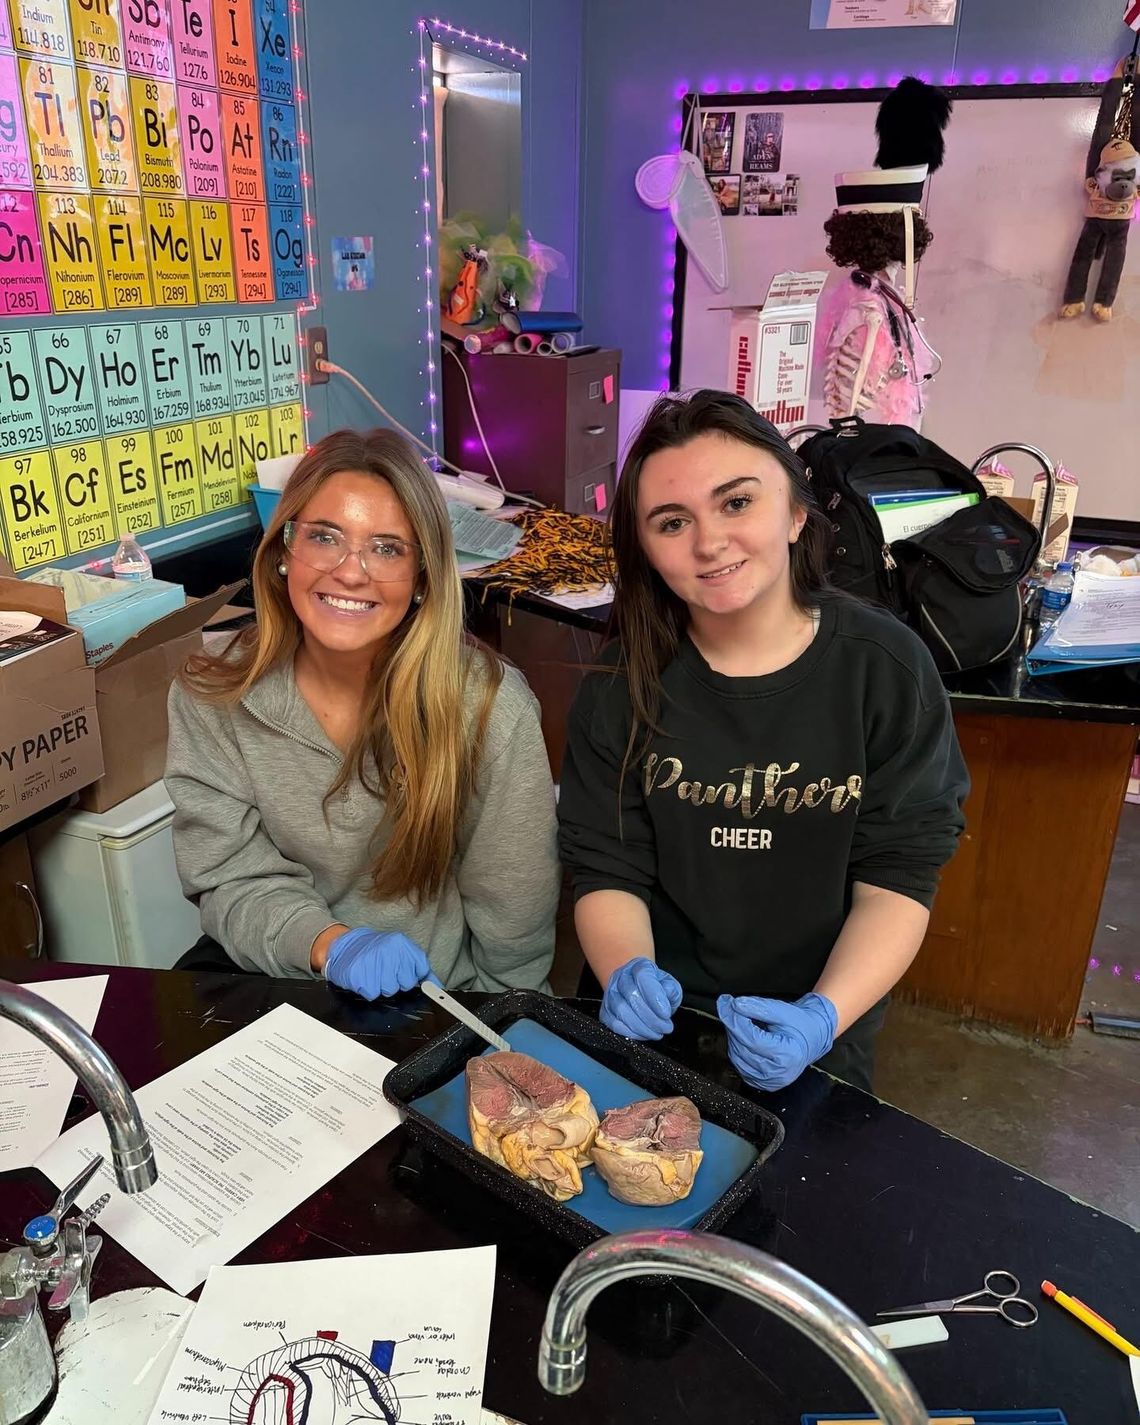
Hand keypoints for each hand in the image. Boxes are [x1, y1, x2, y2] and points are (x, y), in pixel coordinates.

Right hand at [323, 927, 440, 999]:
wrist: (344, 946)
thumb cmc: (375, 950)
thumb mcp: (400, 951)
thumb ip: (420, 968)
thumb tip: (438, 986)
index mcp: (402, 944)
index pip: (421, 970)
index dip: (413, 977)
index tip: (405, 976)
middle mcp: (390, 952)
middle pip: (406, 984)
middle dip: (397, 982)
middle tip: (385, 972)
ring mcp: (374, 962)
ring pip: (390, 990)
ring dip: (381, 987)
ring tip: (374, 974)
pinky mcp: (360, 975)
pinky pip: (372, 994)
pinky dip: (368, 990)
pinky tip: (365, 978)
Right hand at [601, 957, 682, 1040]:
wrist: (638, 989)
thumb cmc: (655, 988)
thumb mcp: (669, 984)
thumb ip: (671, 990)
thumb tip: (666, 998)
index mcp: (639, 966)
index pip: (643, 976)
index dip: (655, 997)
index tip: (666, 1013)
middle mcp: (621, 977)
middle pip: (632, 995)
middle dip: (652, 1017)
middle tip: (666, 1027)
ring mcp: (610, 994)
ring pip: (621, 1011)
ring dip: (642, 1027)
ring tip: (657, 1033)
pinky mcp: (605, 1011)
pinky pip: (614, 1024)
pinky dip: (631, 1033)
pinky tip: (644, 1034)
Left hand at [716, 992, 837, 1091]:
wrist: (813, 1037)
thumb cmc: (800, 1023)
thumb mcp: (781, 1010)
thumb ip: (758, 1007)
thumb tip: (734, 1005)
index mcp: (786, 1055)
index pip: (751, 1038)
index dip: (735, 1019)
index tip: (726, 1004)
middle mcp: (777, 1073)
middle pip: (742, 1048)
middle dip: (733, 1026)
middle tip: (730, 1008)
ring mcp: (769, 1081)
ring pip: (737, 1058)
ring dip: (733, 1037)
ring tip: (741, 1022)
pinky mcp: (762, 1083)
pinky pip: (740, 1066)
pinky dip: (737, 1049)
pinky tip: (743, 1037)